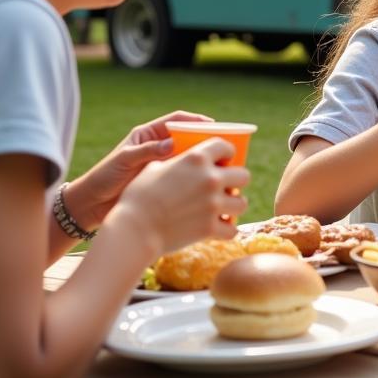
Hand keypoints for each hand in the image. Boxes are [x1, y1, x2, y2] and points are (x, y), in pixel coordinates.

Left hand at [67, 111, 212, 227]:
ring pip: (189, 158)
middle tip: (224, 147)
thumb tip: (172, 144)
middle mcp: (158, 147)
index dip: (196, 120)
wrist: (92, 204)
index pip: (177, 121)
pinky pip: (185, 177)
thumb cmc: (105, 177)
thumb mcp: (124, 160)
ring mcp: (162, 166)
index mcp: (148, 135)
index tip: (214, 125)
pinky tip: (208, 185)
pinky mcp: (164, 183)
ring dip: (204, 161)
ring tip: (221, 167)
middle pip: (187, 138)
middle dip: (205, 141)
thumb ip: (147, 151)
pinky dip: (196, 178)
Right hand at [116, 138, 249, 256]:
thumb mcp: (154, 168)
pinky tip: (219, 229)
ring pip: (242, 202)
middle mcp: (210, 178)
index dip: (228, 153)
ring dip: (234, 205)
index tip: (225, 160)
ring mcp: (212, 204)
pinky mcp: (210, 228)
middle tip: (227, 187)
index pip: (226, 147)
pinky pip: (232, 229)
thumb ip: (176, 162)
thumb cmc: (138, 197)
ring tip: (225, 209)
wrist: (134, 229)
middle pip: (243, 175)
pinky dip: (227, 230)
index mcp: (196, 158)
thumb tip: (181, 160)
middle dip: (237, 180)